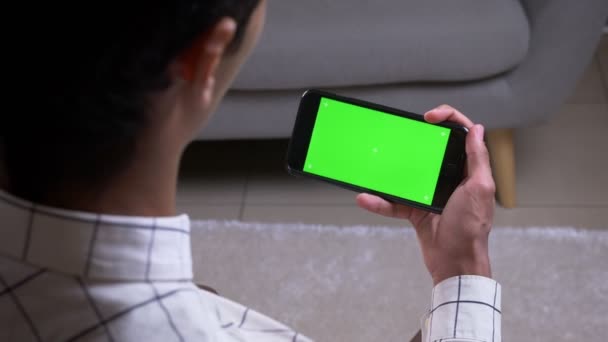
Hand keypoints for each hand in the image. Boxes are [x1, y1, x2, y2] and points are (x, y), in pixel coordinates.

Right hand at [356, 105, 494, 284]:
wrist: (454, 264)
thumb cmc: (471, 230)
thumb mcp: (478, 189)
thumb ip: (478, 160)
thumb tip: (476, 130)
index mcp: (468, 171)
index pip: (461, 135)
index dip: (447, 119)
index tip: (430, 117)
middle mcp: (450, 179)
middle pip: (431, 149)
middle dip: (416, 139)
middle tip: (402, 133)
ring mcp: (431, 193)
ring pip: (408, 174)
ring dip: (391, 171)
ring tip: (376, 163)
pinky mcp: (415, 210)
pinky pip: (394, 201)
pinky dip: (380, 201)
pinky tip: (366, 197)